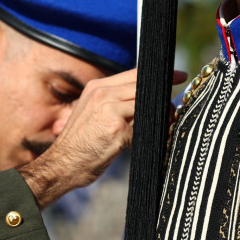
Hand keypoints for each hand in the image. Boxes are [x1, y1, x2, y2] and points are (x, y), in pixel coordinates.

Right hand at [18, 68, 185, 208]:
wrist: (61, 165)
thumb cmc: (79, 144)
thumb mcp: (91, 114)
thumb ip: (114, 102)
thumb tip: (145, 100)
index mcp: (96, 88)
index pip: (134, 74)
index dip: (158, 74)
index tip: (178, 75)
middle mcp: (102, 94)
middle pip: (143, 88)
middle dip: (163, 99)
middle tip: (175, 111)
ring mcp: (109, 109)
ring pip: (146, 106)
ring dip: (159, 119)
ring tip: (163, 129)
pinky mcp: (116, 128)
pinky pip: (142, 129)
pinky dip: (148, 137)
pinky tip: (147, 144)